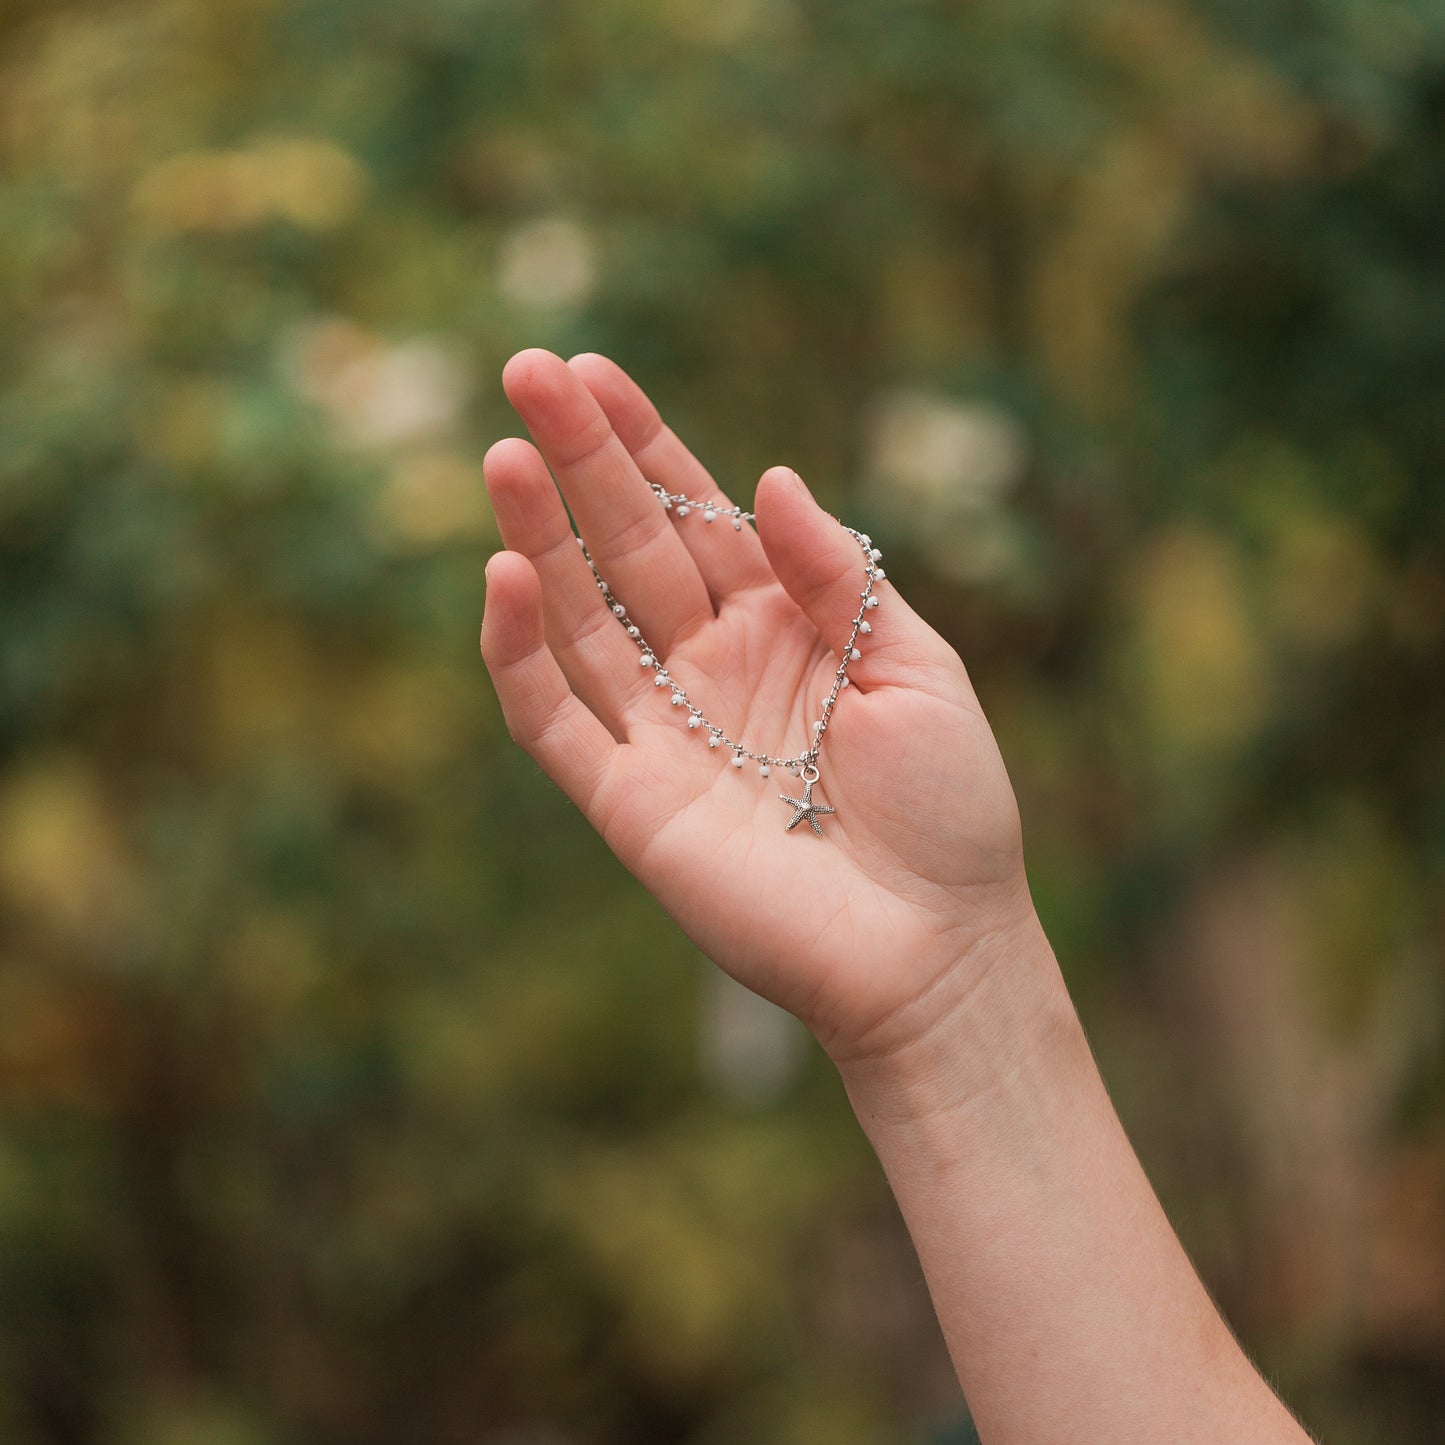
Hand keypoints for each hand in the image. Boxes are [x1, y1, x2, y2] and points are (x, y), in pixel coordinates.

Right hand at [481, 350, 1035, 1063]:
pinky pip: (555, 721)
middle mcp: (714, 666)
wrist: (936, 950)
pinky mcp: (630, 801)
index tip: (593, 371)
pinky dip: (521, 655)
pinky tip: (504, 578)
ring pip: (581, 619)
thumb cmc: (948, 812)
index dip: (645, 444)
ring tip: (505, 456)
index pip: (700, 516)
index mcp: (785, 625)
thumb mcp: (917, 670)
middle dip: (579, 461)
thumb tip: (769, 478)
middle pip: (630, 547)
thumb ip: (840, 578)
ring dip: (538, 538)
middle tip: (525, 373)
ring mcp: (666, 732)